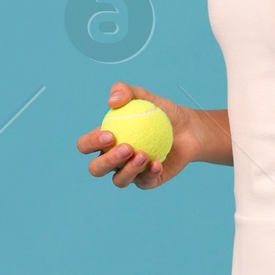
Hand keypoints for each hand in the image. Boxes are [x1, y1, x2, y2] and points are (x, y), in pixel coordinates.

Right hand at [76, 82, 191, 188]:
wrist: (188, 128)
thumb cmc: (162, 112)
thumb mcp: (144, 96)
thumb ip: (125, 91)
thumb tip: (111, 102)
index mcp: (105, 141)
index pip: (86, 145)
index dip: (91, 143)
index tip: (109, 135)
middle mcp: (113, 160)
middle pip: (97, 168)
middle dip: (106, 161)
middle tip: (126, 147)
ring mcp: (130, 172)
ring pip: (119, 180)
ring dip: (128, 170)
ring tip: (143, 154)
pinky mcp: (147, 181)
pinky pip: (144, 183)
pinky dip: (149, 174)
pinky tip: (157, 164)